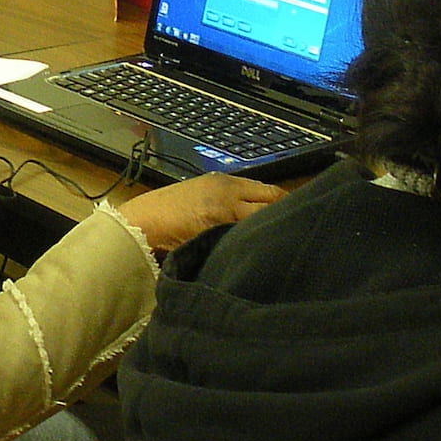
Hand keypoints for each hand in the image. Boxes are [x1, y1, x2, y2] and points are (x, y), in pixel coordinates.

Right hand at [116, 173, 284, 253]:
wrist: (141, 224)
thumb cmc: (168, 211)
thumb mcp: (202, 192)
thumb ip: (232, 197)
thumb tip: (264, 209)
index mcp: (226, 183)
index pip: (272, 191)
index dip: (288, 204)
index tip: (298, 214)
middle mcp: (229, 197)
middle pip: (274, 205)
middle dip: (286, 218)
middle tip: (294, 232)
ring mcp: (222, 218)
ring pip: (261, 225)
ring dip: (271, 234)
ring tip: (277, 246)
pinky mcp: (214, 239)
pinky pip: (243, 244)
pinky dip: (252, 249)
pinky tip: (256, 258)